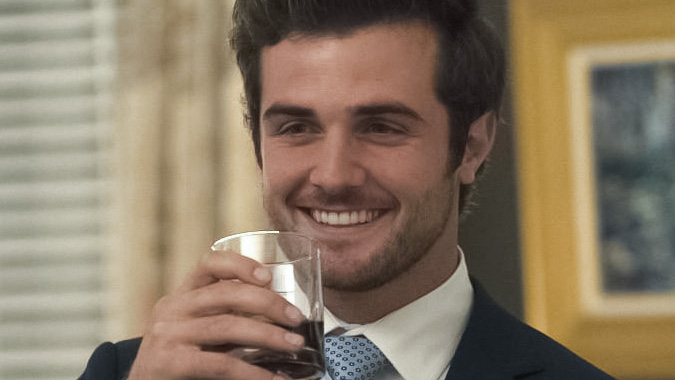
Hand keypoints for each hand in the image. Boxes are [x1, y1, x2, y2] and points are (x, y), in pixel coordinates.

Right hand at [126, 250, 305, 379]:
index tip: (269, 276)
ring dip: (269, 335)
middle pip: (227, 293)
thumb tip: (280, 319)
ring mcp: (168, 335)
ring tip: (294, 344)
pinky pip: (222, 363)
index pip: (210, 264)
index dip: (241, 264)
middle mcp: (171, 310)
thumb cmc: (178, 364)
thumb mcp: (196, 334)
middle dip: (269, 303)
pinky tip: (274, 379)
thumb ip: (225, 320)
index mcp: (180, 297)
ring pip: (228, 326)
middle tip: (296, 318)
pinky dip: (254, 373)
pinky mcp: (170, 362)